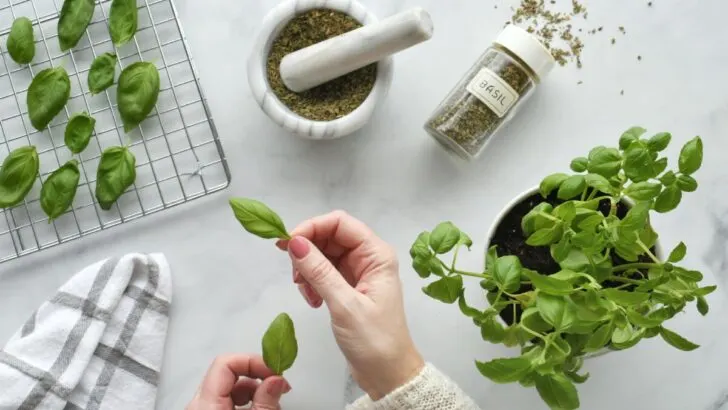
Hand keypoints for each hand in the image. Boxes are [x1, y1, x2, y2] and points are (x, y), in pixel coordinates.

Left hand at [186, 354, 290, 409]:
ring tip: (275, 401)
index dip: (252, 361)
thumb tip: (276, 380)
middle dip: (258, 376)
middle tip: (280, 385)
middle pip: (229, 375)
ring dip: (255, 390)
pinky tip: (262, 407)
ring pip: (230, 389)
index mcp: (205, 404)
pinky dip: (246, 401)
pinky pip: (227, 401)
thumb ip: (265, 403)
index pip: (225, 363)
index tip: (275, 369)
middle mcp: (198, 405)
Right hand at [277, 211, 423, 399]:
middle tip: (294, 275)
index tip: (288, 244)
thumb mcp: (344, 305)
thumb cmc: (375, 341)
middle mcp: (369, 258)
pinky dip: (313, 283)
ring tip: (306, 293)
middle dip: (308, 251)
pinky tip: (313, 301)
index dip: (312, 227)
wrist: (389, 374)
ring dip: (308, 270)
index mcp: (376, 254)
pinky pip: (324, 273)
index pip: (340, 222)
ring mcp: (359, 272)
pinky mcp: (349, 287)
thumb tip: (295, 243)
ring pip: (324, 255)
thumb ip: (319, 271)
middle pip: (329, 236)